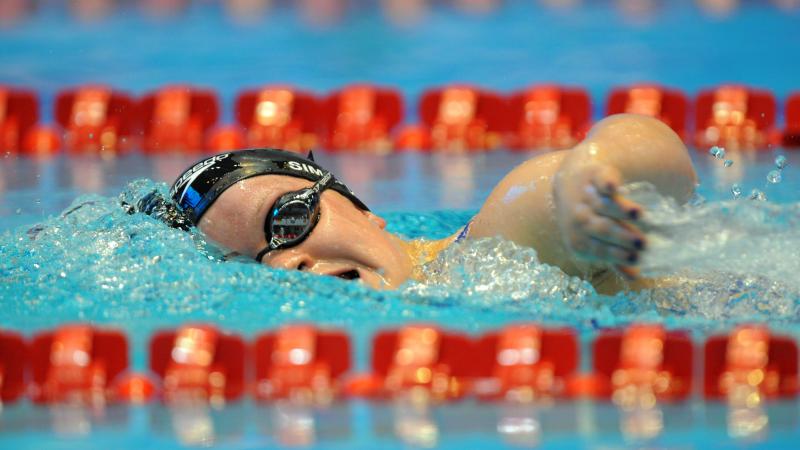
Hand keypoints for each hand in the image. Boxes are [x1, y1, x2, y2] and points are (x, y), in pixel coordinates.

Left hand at [554, 162, 645, 278]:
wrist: (569, 184)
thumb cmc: (589, 220)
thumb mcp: (596, 242)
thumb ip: (614, 257)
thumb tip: (635, 277)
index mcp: (578, 241)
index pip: (599, 250)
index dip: (618, 254)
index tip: (637, 258)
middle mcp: (578, 219)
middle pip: (602, 228)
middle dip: (622, 236)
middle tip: (643, 242)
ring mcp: (585, 196)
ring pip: (603, 205)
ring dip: (619, 210)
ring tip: (638, 215)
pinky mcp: (594, 175)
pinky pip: (600, 181)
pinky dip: (606, 183)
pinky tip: (613, 187)